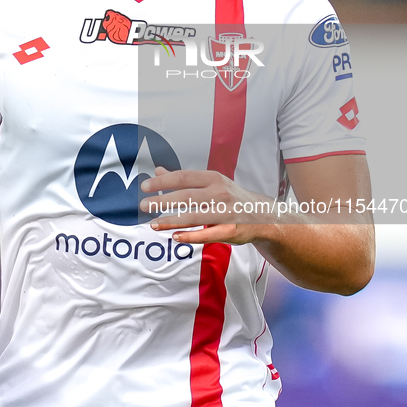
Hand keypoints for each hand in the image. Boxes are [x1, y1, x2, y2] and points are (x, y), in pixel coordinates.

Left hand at [140, 167, 274, 245]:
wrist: (262, 214)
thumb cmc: (230, 197)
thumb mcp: (211, 182)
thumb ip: (184, 179)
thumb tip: (158, 171)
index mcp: (213, 178)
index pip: (183, 177)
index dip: (163, 182)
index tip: (144, 187)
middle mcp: (220, 193)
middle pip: (185, 197)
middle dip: (161, 201)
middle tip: (144, 206)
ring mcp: (225, 212)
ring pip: (193, 217)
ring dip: (170, 221)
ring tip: (153, 224)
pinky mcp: (230, 230)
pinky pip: (206, 234)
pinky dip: (190, 236)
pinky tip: (174, 236)